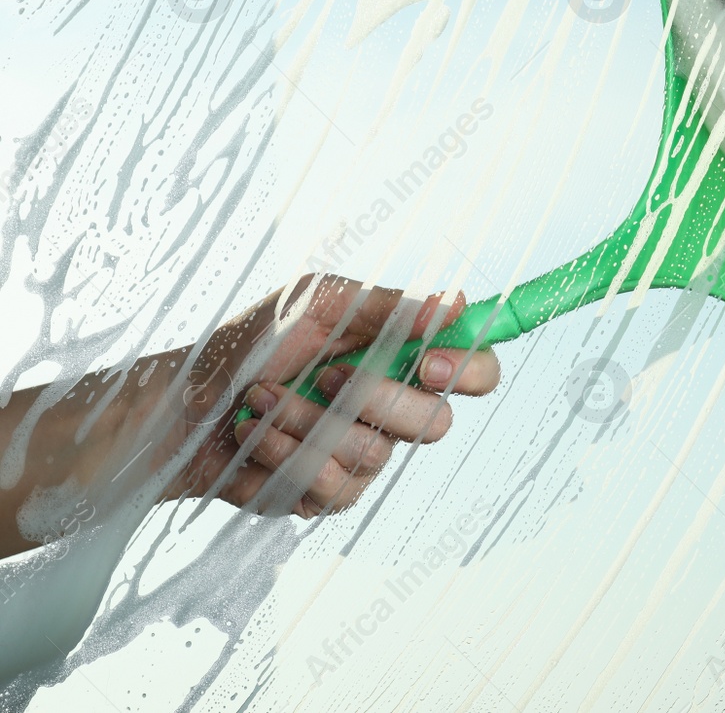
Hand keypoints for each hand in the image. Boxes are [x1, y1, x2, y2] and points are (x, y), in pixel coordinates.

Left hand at [154, 274, 500, 518]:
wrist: (177, 406)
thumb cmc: (244, 346)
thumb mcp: (315, 305)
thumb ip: (388, 307)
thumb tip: (455, 303)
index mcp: (398, 357)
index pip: (473, 370)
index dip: (469, 370)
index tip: (428, 364)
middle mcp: (390, 408)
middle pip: (437, 423)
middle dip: (377, 399)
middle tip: (327, 375)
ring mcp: (360, 456)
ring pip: (376, 456)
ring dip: (311, 422)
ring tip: (264, 400)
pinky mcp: (326, 494)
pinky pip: (333, 488)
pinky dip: (285, 455)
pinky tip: (254, 437)